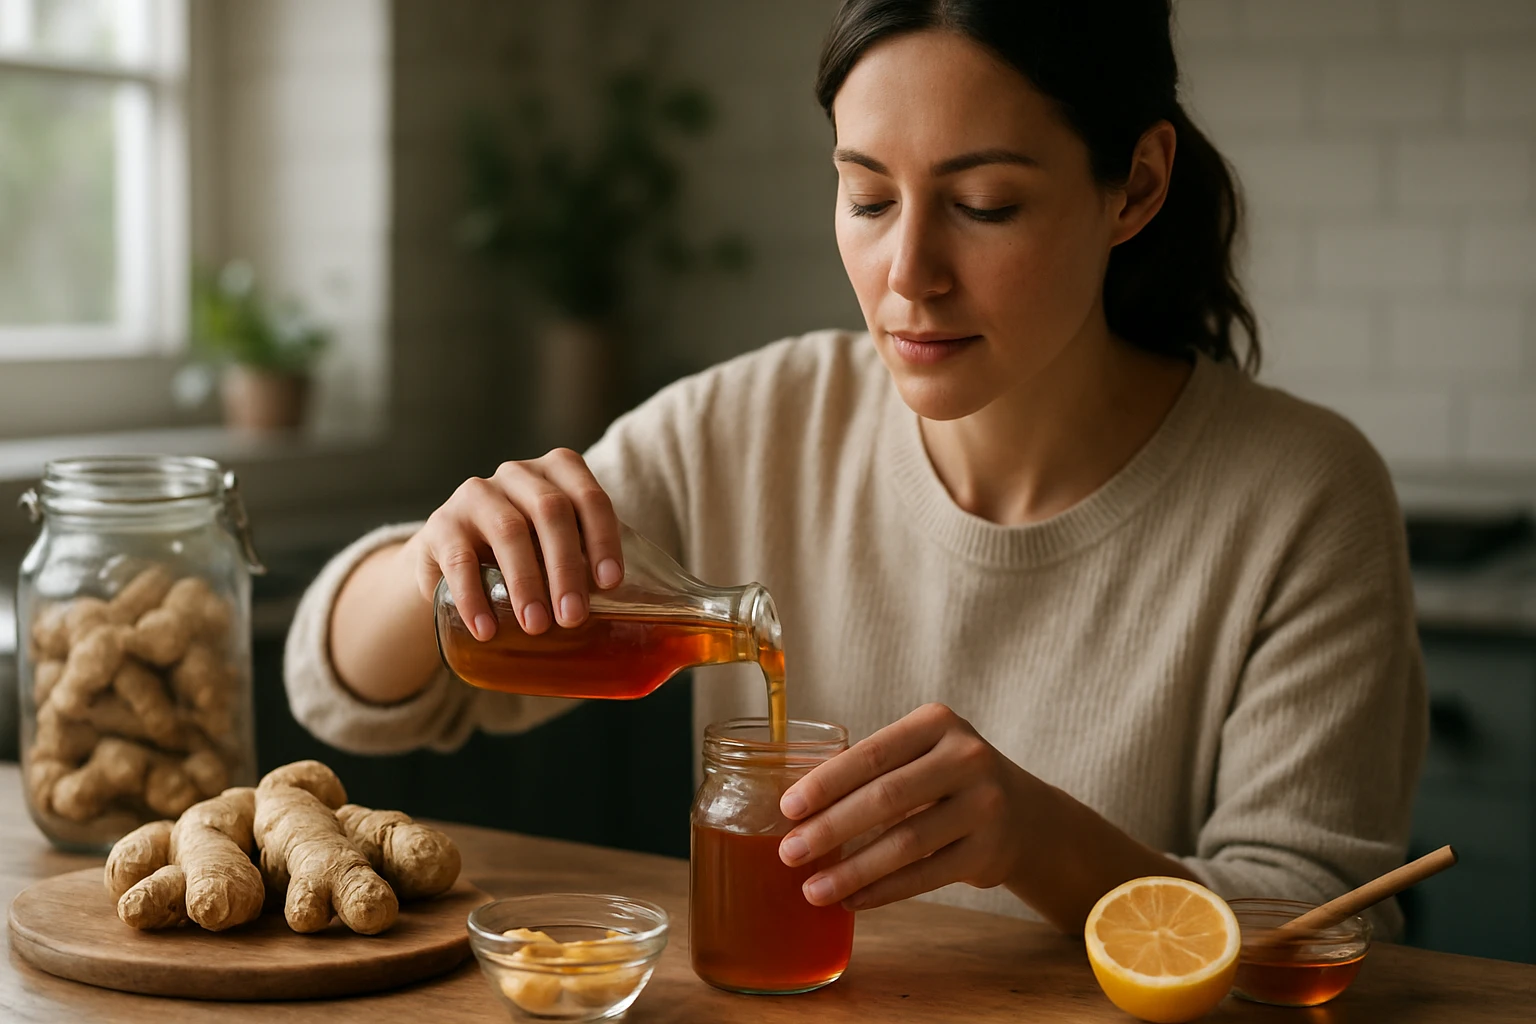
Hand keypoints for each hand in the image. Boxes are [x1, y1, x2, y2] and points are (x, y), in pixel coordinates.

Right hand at [405, 449, 622, 639]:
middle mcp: (517, 475)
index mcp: (557, 473)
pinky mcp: (440, 525)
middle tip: (573, 617)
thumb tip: (632, 618)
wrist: (451, 559)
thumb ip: (588, 565)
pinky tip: (487, 630)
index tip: (610, 583)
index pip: (588, 497)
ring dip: (526, 582)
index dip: (603, 538)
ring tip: (536, 626)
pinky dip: (475, 598)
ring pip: (509, 530)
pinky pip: (459, 559)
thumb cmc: (524, 554)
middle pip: (551, 511)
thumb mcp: (556, 549)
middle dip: (566, 567)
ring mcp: (476, 495)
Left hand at [777, 703, 1036, 910]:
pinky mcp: (989, 851)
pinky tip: (853, 900)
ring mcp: (984, 806)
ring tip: (813, 889)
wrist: (1025, 814)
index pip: (871, 753)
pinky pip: (926, 876)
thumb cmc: (948, 779)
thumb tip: (798, 812)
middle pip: (885, 798)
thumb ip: (873, 770)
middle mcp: (966, 758)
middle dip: (830, 828)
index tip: (788, 808)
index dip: (826, 782)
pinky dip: (884, 891)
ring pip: (905, 843)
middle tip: (789, 853)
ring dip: (853, 870)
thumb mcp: (922, 753)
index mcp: (937, 723)